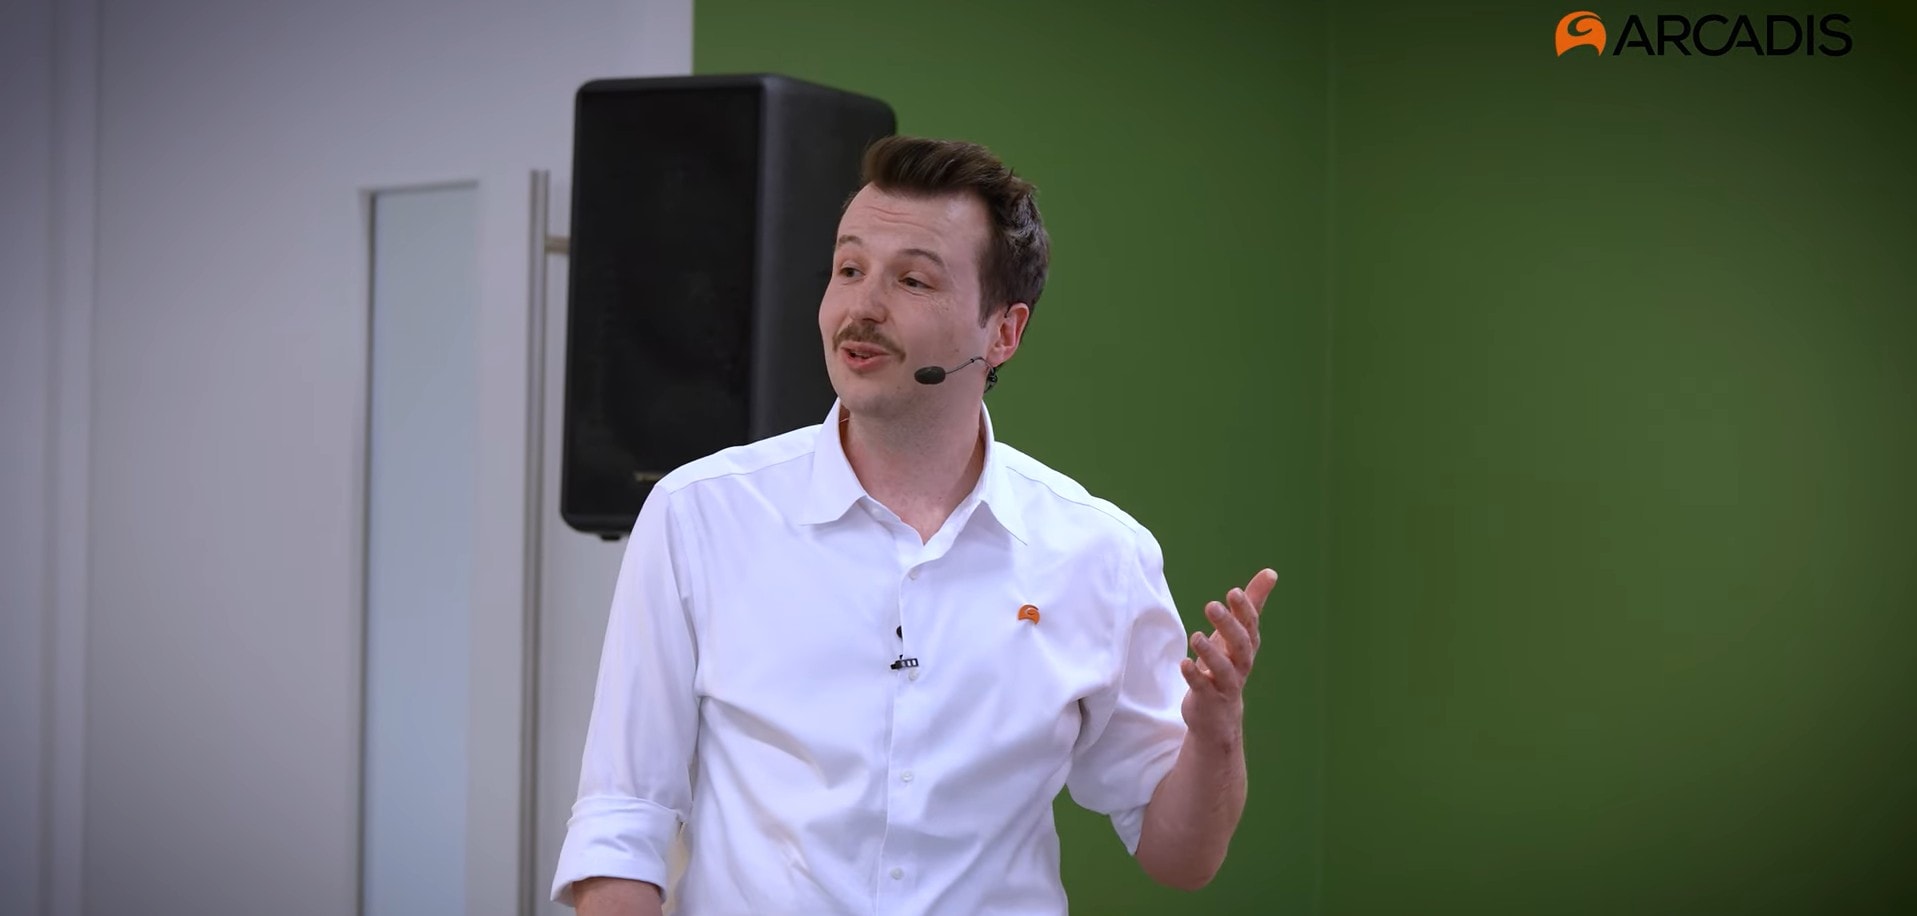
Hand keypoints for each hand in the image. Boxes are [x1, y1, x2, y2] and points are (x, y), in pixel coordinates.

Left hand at [1180, 568, 1276, 747]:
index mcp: (1246, 646)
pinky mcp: (1208, 699)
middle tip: (1211, 605)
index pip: (1250, 626)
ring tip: (1196, 636)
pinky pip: (1202, 687)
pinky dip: (1194, 676)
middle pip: (1240, 645)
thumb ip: (1252, 604)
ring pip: (1223, 669)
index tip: (1234, 593)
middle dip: (1228, 626)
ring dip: (1210, 653)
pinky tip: (1184, 663)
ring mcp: (1225, 684)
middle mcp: (1240, 665)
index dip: (1244, 610)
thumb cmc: (1226, 666)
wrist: (1218, 716)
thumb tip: (1271, 572)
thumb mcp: (1237, 634)